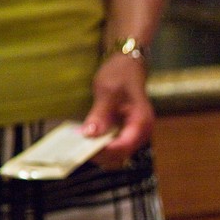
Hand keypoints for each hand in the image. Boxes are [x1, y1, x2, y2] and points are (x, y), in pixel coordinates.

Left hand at [83, 53, 154, 169]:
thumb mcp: (107, 92)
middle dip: (101, 153)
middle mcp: (142, 132)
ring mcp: (135, 133)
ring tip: (81, 143)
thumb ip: (100, 114)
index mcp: (141, 122)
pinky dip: (102, 145)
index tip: (84, 148)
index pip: (123, 146)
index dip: (104, 150)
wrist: (129, 65)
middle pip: (121, 153)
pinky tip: (89, 138)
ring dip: (100, 151)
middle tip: (78, 147)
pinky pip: (116, 144)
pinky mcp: (128, 132)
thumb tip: (90, 134)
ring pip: (118, 152)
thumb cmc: (121, 74)